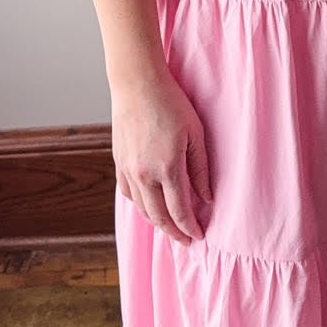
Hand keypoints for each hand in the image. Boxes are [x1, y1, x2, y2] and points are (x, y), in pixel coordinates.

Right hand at [110, 69, 212, 243]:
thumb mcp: (195, 134)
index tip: (199, 236)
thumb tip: (207, 198)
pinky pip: (129, 194)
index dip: (190, 228)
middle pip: (159, 217)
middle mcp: (145, 174)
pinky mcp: (119, 163)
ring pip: (142, 209)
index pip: (180, 211)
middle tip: (186, 241)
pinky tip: (149, 206)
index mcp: (167, 167)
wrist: (137, 84)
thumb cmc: (171, 103)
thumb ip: (201, 169)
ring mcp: (128, 170)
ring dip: (156, 223)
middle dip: (173, 233)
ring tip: (170, 228)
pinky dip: (140, 206)